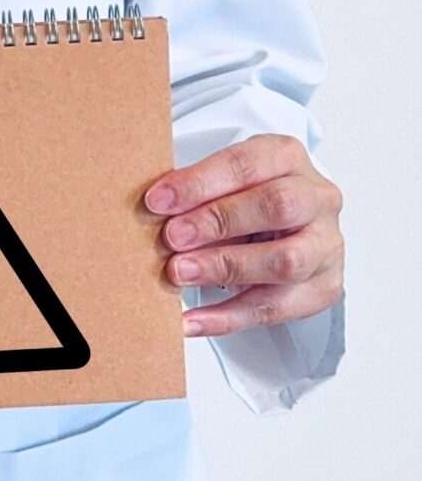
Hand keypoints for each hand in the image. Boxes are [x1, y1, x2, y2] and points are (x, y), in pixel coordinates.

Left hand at [144, 135, 343, 336]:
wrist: (289, 230)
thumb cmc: (246, 202)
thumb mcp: (223, 185)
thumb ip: (195, 194)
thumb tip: (154, 210)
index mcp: (287, 159)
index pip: (247, 164)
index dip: (200, 183)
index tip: (158, 201)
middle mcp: (317, 198)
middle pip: (277, 206)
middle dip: (218, 222)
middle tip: (172, 237)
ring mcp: (326, 245)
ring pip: (285, 260)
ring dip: (225, 267)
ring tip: (179, 273)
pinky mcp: (323, 288)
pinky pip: (275, 307)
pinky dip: (227, 318)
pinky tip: (190, 321)